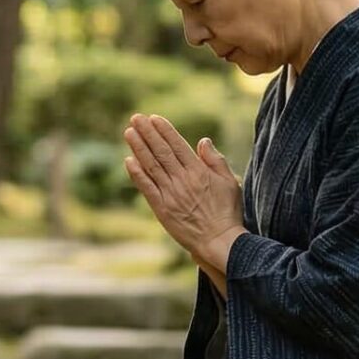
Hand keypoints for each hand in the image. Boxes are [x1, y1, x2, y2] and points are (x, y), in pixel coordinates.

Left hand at [123, 114, 242, 271]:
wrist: (219, 241)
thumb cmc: (228, 212)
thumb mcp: (229, 182)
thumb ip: (215, 160)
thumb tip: (203, 141)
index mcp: (198, 171)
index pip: (177, 145)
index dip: (164, 130)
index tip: (153, 118)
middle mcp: (182, 180)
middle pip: (161, 151)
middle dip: (147, 133)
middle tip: (135, 118)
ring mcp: (170, 194)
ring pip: (151, 166)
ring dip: (138, 148)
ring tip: (129, 132)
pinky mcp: (162, 209)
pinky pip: (146, 188)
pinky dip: (137, 173)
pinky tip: (128, 160)